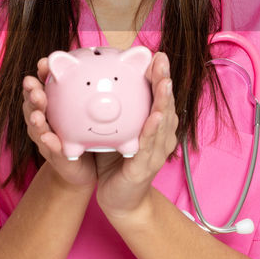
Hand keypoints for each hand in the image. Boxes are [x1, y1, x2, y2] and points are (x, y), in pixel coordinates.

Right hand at [23, 57, 96, 191]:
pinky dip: (48, 143)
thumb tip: (127, 71)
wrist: (90, 169)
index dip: (41, 75)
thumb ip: (101, 94)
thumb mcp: (96, 113)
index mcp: (55, 106)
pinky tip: (48, 138)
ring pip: (37, 126)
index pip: (46, 86)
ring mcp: (48, 138)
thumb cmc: (91, 135)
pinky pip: (51, 149)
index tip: (43, 64)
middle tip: (32, 85)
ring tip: (37, 114)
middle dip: (31, 94)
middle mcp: (47, 120)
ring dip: (35, 118)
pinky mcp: (55, 156)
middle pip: (34, 104)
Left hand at [95, 51, 177, 219]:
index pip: (158, 96)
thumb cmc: (116, 165)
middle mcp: (160, 137)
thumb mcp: (114, 133)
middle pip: (165, 104)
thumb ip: (112, 113)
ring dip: (163, 100)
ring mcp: (157, 152)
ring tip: (164, 82)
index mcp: (154, 127)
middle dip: (164, 81)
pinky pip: (150, 144)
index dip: (159, 76)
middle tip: (161, 61)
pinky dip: (154, 129)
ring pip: (162, 121)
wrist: (120, 202)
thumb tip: (94, 83)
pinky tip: (156, 116)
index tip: (157, 56)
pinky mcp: (147, 166)